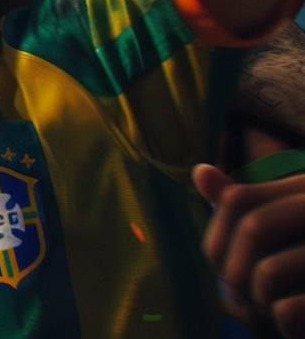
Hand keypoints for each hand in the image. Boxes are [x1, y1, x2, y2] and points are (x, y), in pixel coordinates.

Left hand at [193, 163, 304, 336]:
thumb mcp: (284, 229)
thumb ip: (247, 204)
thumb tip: (201, 171)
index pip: (237, 199)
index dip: (217, 238)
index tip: (228, 266)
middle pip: (252, 231)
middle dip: (235, 272)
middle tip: (249, 297)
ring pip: (268, 273)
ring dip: (260, 299)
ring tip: (276, 307)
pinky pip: (288, 310)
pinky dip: (283, 323)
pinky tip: (297, 325)